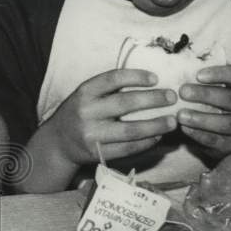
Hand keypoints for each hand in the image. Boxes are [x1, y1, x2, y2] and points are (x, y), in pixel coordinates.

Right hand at [44, 68, 178, 169]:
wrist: (58, 142)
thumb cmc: (79, 113)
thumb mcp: (86, 95)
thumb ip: (109, 89)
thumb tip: (149, 82)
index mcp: (84, 92)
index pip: (112, 79)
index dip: (136, 77)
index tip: (155, 78)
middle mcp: (87, 112)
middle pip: (125, 103)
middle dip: (153, 99)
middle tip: (172, 97)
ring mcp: (92, 134)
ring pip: (130, 130)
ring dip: (155, 125)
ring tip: (172, 121)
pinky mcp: (98, 153)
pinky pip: (128, 148)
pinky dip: (146, 142)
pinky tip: (157, 136)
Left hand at [177, 64, 230, 156]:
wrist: (217, 135)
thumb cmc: (208, 105)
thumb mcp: (206, 90)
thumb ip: (196, 80)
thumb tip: (176, 67)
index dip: (219, 73)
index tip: (198, 75)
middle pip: (228, 98)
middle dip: (205, 94)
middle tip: (183, 92)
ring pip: (224, 122)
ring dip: (201, 118)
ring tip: (180, 115)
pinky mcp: (229, 143)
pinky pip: (215, 139)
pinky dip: (198, 134)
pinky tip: (184, 128)